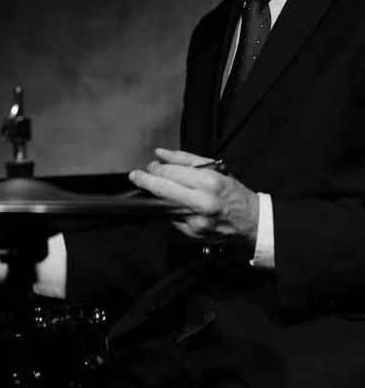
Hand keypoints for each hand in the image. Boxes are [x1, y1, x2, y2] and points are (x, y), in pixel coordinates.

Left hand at [128, 148, 259, 247]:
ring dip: (155, 195)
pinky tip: (172, 203)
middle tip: (136, 176)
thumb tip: (160, 154)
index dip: (156, 169)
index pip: (171, 173)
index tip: (151, 166)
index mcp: (209, 182)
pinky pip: (172, 218)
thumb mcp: (215, 169)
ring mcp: (196, 221)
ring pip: (164, 205)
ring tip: (152, 187)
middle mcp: (202, 202)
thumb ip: (185, 160)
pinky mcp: (193, 234)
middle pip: (162, 190)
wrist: (251, 222)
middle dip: (145, 181)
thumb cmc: (233, 192)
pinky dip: (169, 209)